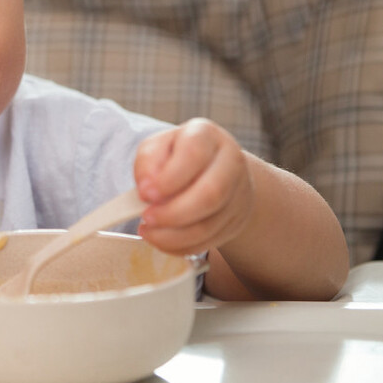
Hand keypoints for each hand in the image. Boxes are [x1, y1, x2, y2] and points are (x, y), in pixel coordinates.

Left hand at [133, 118, 253, 255]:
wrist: (211, 168)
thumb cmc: (177, 155)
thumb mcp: (158, 147)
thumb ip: (148, 162)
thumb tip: (147, 188)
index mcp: (207, 136)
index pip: (194, 155)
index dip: (169, 178)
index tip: (144, 193)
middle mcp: (230, 163)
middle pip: (210, 194)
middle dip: (173, 213)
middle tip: (146, 217)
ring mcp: (238, 194)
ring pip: (209, 224)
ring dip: (173, 235)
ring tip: (149, 231)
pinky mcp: (235, 221)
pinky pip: (208, 241)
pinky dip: (181, 246)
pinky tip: (162, 239)